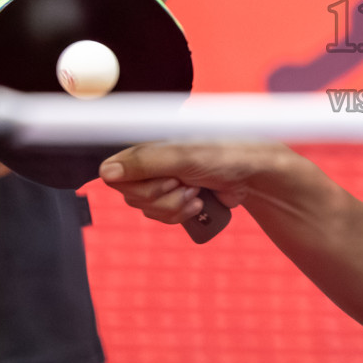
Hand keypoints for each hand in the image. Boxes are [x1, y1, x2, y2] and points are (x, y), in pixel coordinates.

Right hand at [98, 142, 290, 226]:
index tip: (165, 179)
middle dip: (162, 196)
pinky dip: (180, 215)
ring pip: (147, 209)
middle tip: (185, 183)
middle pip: (132, 195)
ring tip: (196, 192)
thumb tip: (106, 171)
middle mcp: (153, 161)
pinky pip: (162, 217)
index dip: (138, 184)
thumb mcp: (183, 156)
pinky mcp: (176, 198)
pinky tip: (199, 203)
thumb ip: (145, 162)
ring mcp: (164, 181)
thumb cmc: (226, 154)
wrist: (255, 176)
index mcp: (150, 144)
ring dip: (174, 207)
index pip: (117, 172)